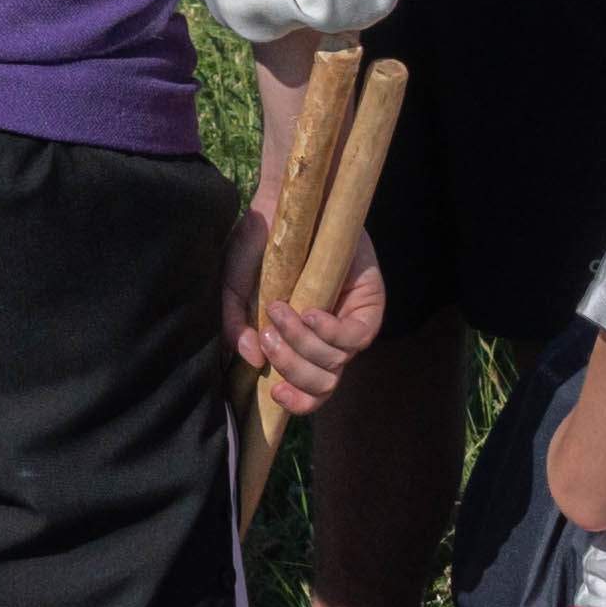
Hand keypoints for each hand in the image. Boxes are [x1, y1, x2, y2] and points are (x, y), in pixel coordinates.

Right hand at [232, 221, 382, 422]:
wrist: (288, 203)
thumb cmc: (260, 245)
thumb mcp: (235, 286)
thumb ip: (236, 325)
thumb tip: (253, 359)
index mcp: (301, 345)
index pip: (310, 393)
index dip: (297, 403)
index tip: (273, 390)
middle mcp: (330, 341)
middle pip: (324, 386)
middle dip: (292, 368)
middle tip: (268, 335)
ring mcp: (352, 324)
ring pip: (336, 364)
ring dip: (301, 343)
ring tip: (278, 309)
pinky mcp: (370, 306)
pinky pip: (355, 337)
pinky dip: (328, 331)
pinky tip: (308, 311)